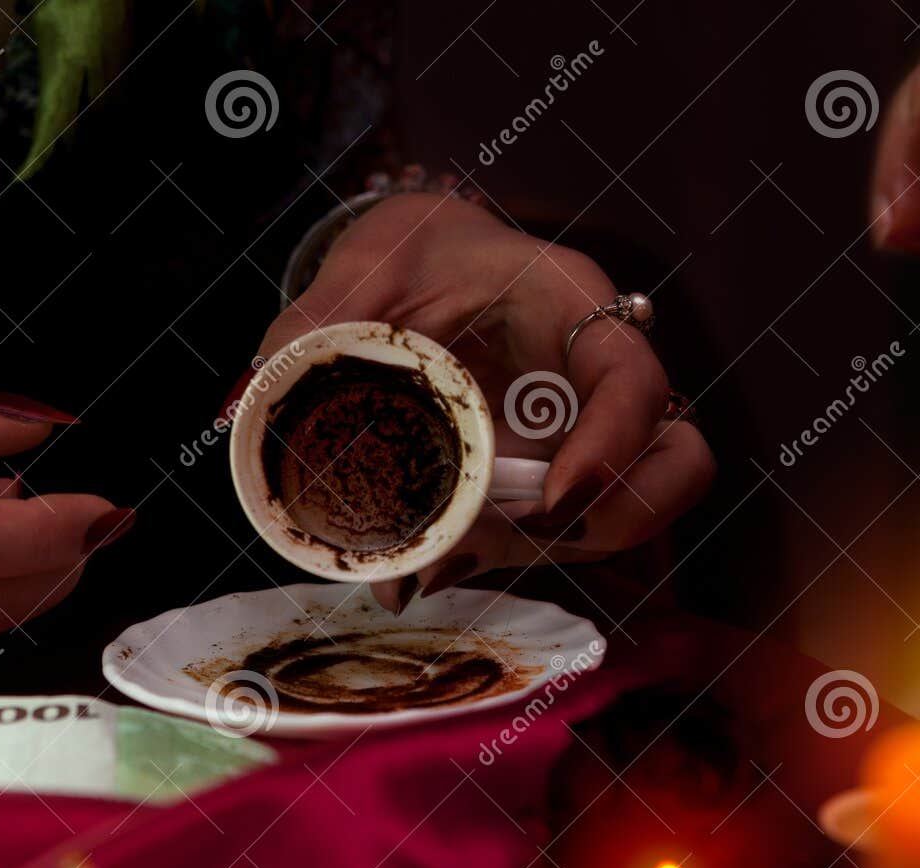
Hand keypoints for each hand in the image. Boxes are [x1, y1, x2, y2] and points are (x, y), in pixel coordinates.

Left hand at [258, 193, 713, 611]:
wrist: (425, 263)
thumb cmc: (412, 252)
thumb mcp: (364, 269)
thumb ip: (313, 323)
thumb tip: (243, 405)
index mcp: (572, 307)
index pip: (635, 384)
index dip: (614, 450)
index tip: (555, 501)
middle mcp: (600, 376)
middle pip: (676, 463)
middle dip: (611, 522)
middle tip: (512, 540)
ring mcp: (590, 430)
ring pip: (631, 510)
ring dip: (553, 552)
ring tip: (451, 559)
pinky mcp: (561, 470)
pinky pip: (573, 529)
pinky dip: (514, 557)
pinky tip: (436, 562)